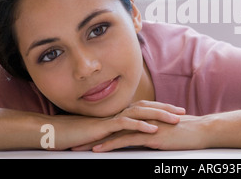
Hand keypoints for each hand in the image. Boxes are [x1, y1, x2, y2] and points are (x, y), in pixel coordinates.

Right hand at [50, 100, 184, 150]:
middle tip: (183, 111)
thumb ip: (116, 130)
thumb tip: (129, 133)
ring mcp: (112, 117)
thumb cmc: (79, 133)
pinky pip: (127, 124)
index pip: (144, 107)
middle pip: (147, 106)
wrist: (58, 132)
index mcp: (119, 112)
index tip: (176, 110)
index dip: (161, 107)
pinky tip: (153, 129)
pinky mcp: (105, 125)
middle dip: (166, 108)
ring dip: (159, 115)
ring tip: (175, 119)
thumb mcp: (102, 132)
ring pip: (141, 113)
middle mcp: (118, 111)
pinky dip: (141, 126)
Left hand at [86, 114, 209, 151]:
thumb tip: (147, 136)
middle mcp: (142, 119)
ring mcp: (145, 126)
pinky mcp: (149, 135)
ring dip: (95, 139)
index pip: (119, 123)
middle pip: (112, 126)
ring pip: (114, 132)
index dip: (103, 129)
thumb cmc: (187, 132)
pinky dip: (110, 144)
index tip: (88, 135)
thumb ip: (154, 131)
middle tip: (76, 139)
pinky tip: (98, 149)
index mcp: (145, 118)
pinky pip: (125, 140)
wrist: (201, 130)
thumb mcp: (167, 130)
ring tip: (79, 147)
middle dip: (93, 133)